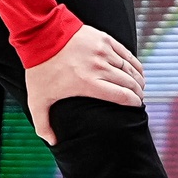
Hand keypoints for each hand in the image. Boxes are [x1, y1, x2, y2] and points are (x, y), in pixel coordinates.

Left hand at [22, 24, 144, 144]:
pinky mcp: (104, 39)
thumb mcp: (37, 99)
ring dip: (138, 79)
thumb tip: (53, 142)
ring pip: (130, 68)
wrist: (40, 34)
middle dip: (137, 93)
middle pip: (129, 83)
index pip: (122, 96)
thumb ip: (43, 123)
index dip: (134, 103)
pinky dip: (134, 64)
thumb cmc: (39, 68)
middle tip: (138, 99)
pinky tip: (137, 71)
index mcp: (88, 83)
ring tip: (139, 87)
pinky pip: (126, 54)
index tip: (136, 107)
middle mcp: (100, 67)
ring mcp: (103, 51)